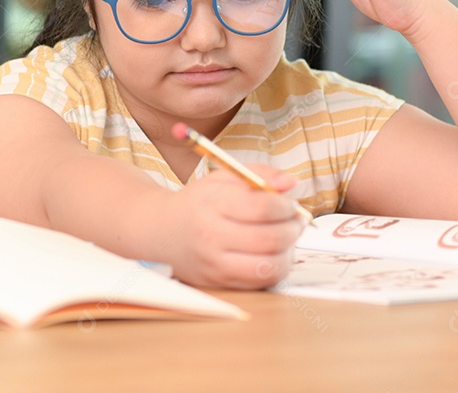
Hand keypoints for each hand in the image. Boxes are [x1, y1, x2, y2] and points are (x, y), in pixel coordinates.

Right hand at [154, 164, 305, 289]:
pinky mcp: (219, 284)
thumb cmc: (199, 202)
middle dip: (293, 229)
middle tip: (296, 221)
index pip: (263, 208)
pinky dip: (275, 268)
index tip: (289, 203)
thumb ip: (260, 174)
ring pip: (269, 267)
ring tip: (286, 239)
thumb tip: (291, 183)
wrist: (161, 231)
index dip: (286, 206)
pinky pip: (260, 283)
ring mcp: (214, 265)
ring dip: (288, 252)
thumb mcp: (224, 177)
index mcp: (213, 204)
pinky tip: (273, 254)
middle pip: (270, 239)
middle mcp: (212, 237)